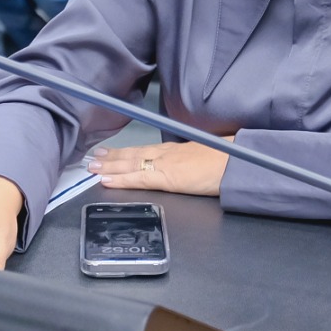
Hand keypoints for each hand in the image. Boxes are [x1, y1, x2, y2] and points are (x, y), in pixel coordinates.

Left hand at [88, 139, 232, 196]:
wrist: (237, 161)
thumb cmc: (229, 159)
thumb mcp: (207, 156)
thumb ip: (193, 160)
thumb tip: (191, 165)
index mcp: (176, 149)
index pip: (145, 149)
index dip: (126, 152)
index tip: (111, 152)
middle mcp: (166, 153)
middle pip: (133, 154)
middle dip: (112, 157)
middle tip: (93, 158)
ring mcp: (164, 164)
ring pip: (130, 163)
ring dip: (109, 166)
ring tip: (92, 167)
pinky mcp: (166, 177)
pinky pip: (137, 179)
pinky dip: (119, 179)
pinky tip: (106, 181)